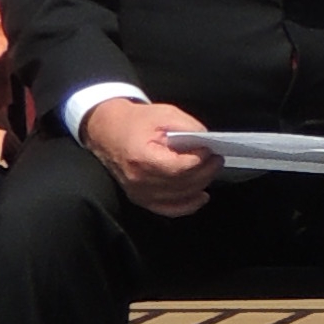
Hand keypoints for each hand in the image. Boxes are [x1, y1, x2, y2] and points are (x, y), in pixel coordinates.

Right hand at [83, 97, 221, 214]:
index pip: (179, 168)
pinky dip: (188, 204)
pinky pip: (169, 209)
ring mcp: (139, 193)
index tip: (209, 150)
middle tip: (217, 159)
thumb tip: (208, 143)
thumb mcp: (164, 114)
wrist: (106, 130)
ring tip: (210, 170)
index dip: (199, 161)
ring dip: (200, 184)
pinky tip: (201, 196)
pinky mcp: (141, 199)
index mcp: (142, 157)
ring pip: (179, 197)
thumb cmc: (135, 121)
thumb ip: (189, 128)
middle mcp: (139, 180)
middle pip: (182, 184)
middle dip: (205, 172)